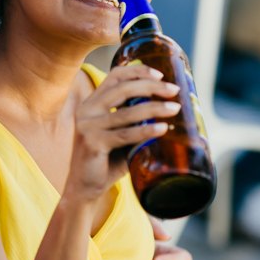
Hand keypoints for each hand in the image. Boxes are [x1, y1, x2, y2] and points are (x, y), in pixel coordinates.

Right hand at [65, 64, 180, 201]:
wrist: (84, 188)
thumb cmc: (107, 160)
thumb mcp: (120, 134)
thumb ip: (135, 121)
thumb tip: (170, 108)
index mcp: (92, 103)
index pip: (114, 77)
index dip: (137, 71)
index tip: (160, 74)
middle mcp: (87, 110)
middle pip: (122, 89)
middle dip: (151, 87)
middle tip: (174, 91)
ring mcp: (87, 126)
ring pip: (126, 112)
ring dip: (154, 108)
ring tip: (174, 108)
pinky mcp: (92, 143)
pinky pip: (125, 134)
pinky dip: (146, 131)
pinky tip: (163, 128)